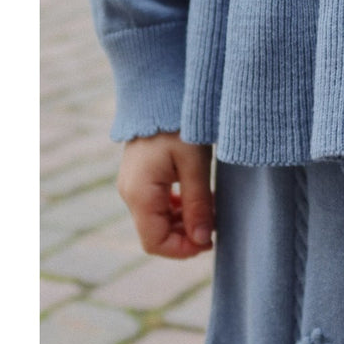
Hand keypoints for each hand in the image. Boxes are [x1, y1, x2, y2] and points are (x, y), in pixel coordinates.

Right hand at [117, 133, 214, 258]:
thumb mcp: (195, 164)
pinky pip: (155, 205)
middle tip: (214, 226)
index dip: (182, 250)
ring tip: (208, 210)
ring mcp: (132, 185)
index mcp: (139, 193)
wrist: (159, 94)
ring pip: (156, 221)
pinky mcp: (140, 177)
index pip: (155, 242)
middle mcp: (130, 193)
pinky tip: (196, 199)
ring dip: (182, 223)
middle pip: (155, 234)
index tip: (210, 241)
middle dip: (185, 237)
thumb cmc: (179, 125)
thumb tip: (202, 240)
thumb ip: (198, 204)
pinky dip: (176, 209)